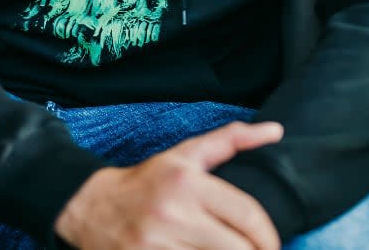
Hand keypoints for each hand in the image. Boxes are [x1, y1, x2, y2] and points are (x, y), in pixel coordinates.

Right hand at [54, 120, 283, 249]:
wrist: (92, 208)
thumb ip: (231, 140)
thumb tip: (276, 130)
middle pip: (238, 248)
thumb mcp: (186, 154)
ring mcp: (157, 246)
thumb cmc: (148, 181)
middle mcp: (173, 214)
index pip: (247, 214)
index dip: (268, 236)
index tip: (272, 246)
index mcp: (188, 183)